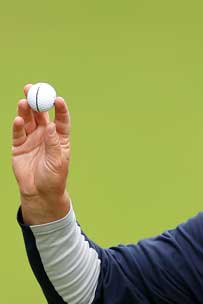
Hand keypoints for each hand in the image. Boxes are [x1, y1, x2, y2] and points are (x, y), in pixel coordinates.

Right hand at [12, 87, 71, 221]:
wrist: (40, 192)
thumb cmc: (54, 177)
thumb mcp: (57, 161)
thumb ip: (53, 143)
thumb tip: (52, 126)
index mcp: (59, 138)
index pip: (61, 120)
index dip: (59, 109)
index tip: (58, 99)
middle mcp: (45, 135)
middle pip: (40, 114)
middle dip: (36, 101)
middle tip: (32, 89)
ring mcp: (31, 139)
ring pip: (27, 120)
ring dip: (25, 110)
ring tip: (24, 102)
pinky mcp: (19, 145)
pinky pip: (17, 132)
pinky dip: (17, 125)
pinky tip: (18, 120)